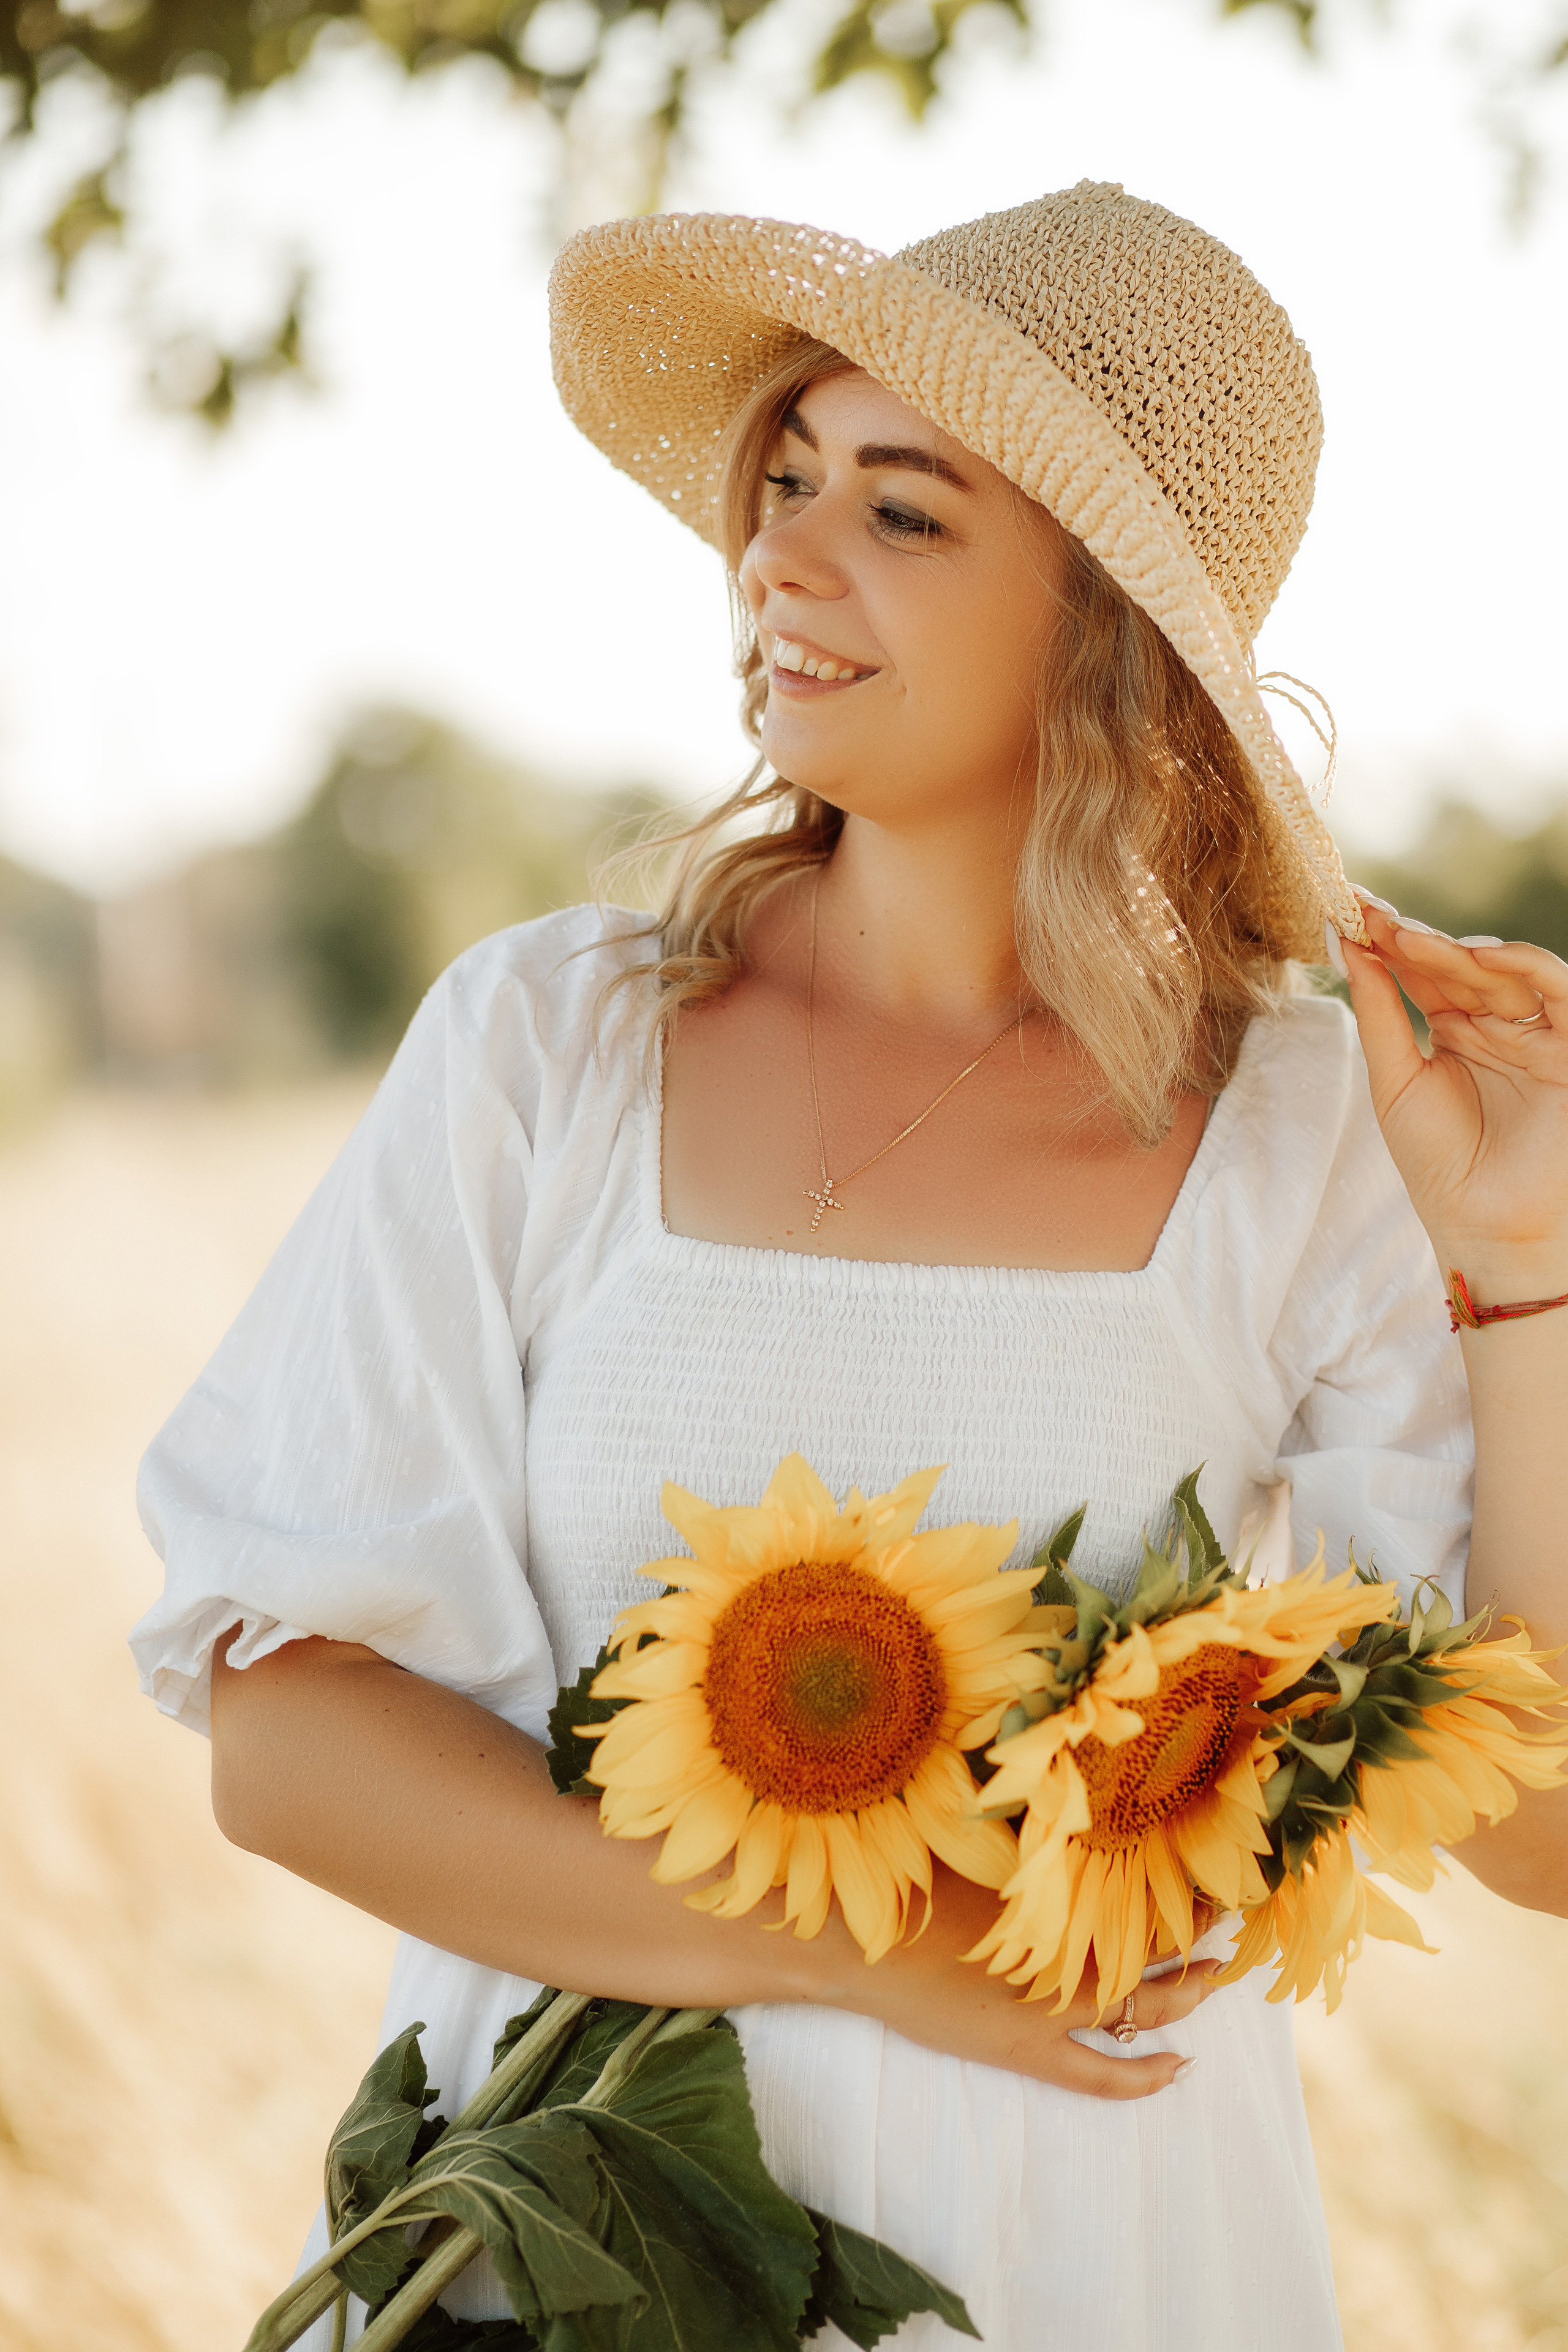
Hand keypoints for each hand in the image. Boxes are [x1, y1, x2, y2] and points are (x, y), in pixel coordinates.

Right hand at [811, 1860, 1221, 2099]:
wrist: (861, 1941)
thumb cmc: (914, 1876)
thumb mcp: (980, 1837)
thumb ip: (1032, 1828)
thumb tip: (1068, 1780)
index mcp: (1058, 1900)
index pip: (1142, 1897)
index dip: (1183, 1890)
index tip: (1212, 1871)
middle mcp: (1067, 1956)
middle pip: (1153, 1949)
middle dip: (1194, 1936)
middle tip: (1225, 1919)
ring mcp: (1051, 2010)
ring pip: (1141, 2009)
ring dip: (1184, 1994)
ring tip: (1214, 1977)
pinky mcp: (1026, 2049)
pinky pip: (1099, 2074)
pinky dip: (1142, 2075)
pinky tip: (1178, 2067)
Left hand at [1340, 896, 1567, 1288]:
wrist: (1484, 1225)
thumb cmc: (1439, 1163)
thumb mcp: (1395, 1080)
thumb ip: (1380, 1013)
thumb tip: (1350, 948)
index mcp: (1456, 1032)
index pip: (1423, 974)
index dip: (1389, 943)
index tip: (1348, 912)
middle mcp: (1498, 1027)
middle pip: (1459, 967)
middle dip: (1414, 938)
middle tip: (1370, 915)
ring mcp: (1537, 1035)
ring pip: (1504, 972)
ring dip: (1456, 950)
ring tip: (1407, 937)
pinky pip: (1558, 991)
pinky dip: (1524, 965)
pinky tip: (1478, 955)